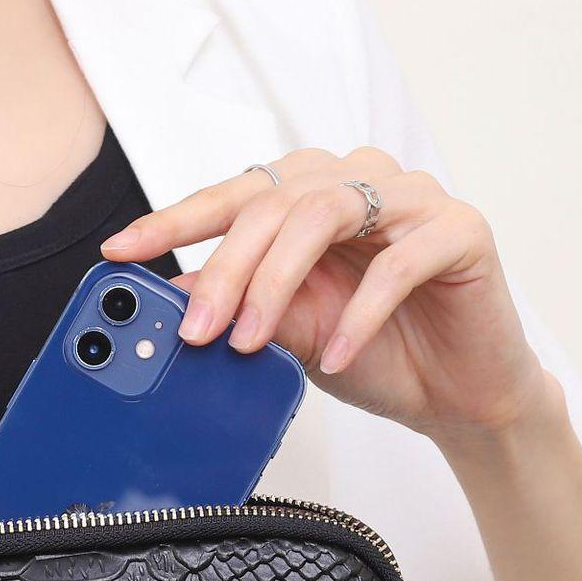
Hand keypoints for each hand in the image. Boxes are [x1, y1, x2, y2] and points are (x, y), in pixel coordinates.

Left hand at [102, 148, 555, 446]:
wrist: (459, 397)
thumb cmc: (380, 354)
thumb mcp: (292, 336)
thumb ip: (243, 309)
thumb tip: (176, 300)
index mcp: (312, 196)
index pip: (234, 194)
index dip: (174, 219)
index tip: (121, 250)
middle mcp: (359, 183)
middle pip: (275, 201)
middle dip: (225, 268)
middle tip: (196, 328)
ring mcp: (412, 200)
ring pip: (325, 213)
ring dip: (277, 281)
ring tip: (253, 341)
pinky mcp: (460, 231)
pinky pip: (398, 260)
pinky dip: (359, 313)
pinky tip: (337, 355)